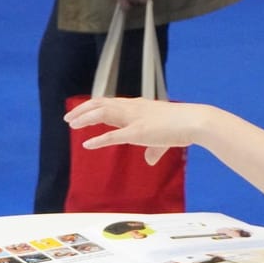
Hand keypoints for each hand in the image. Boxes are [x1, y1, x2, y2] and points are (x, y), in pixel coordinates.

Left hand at [64, 97, 204, 164]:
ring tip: (71, 124)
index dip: (94, 106)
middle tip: (68, 118)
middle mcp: (133, 108)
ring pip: (102, 114)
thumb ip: (154, 149)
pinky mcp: (138, 132)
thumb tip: (150, 160)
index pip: (110, 102)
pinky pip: (113, 136)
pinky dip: (98, 140)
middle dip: (83, 110)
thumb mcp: (164, 137)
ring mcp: (134, 119)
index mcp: (138, 106)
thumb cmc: (183, 126)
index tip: (82, 111)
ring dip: (85, 118)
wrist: (195, 120)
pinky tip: (86, 144)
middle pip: (101, 104)